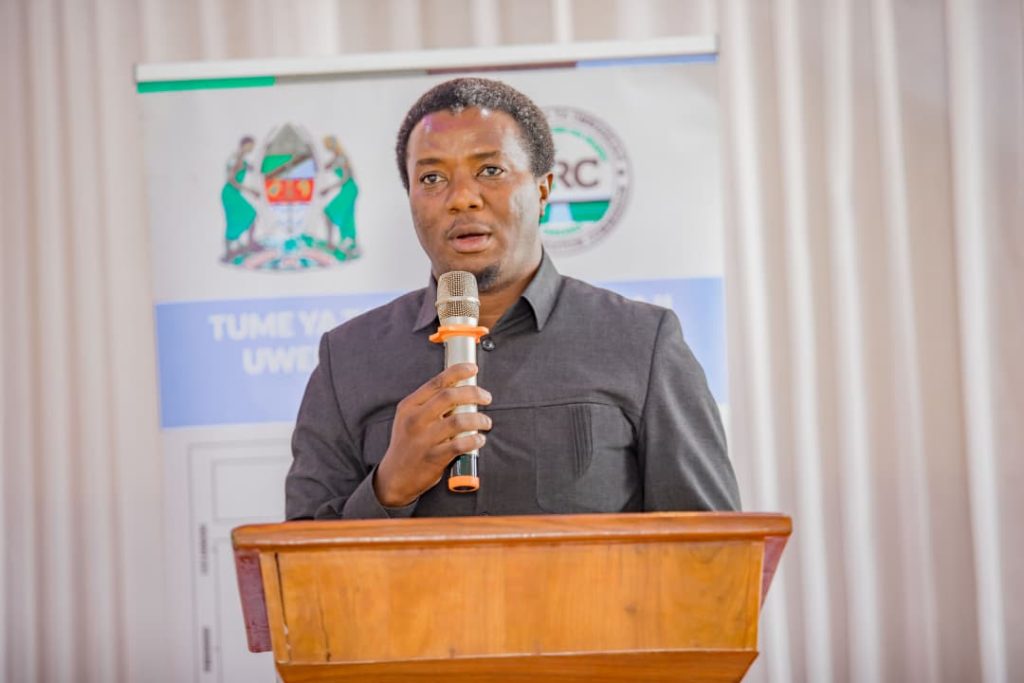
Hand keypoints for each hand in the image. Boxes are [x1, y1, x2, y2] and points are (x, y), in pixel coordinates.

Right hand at [373, 363, 491, 506]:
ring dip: (478, 418)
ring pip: (458, 421)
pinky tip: (479, 439)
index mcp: (409, 406)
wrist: (394, 477)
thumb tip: (460, 390)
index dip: (457, 372)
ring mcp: (423, 439)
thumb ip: (430, 405)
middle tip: (486, 397)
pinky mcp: (433, 458)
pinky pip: (460, 445)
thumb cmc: (408, 444)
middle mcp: (415, 420)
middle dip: (474, 393)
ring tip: (486, 422)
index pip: (436, 382)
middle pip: (449, 397)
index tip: (472, 368)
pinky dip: (475, 440)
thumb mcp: (409, 419)